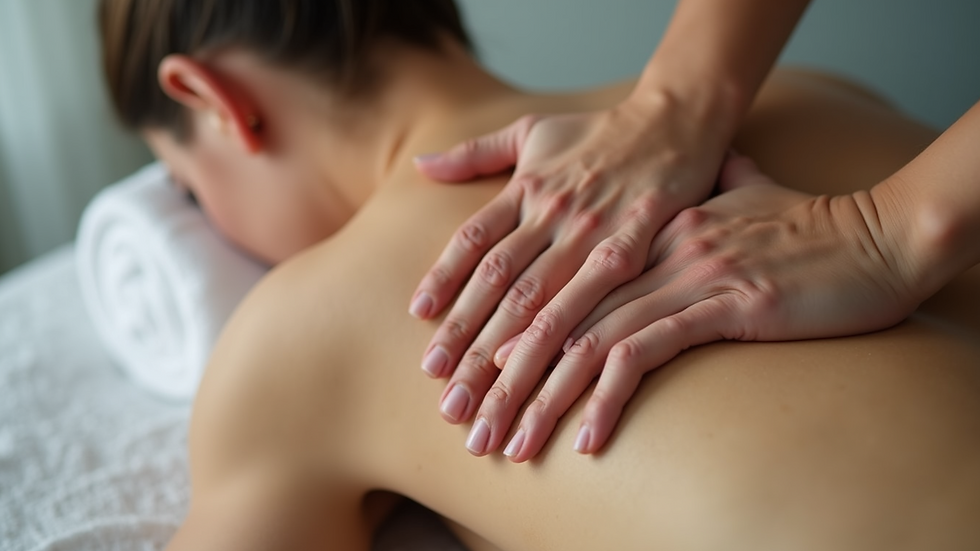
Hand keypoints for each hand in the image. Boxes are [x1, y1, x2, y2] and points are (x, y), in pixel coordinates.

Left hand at [410, 96, 730, 443]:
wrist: (684, 112)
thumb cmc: (606, 129)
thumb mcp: (536, 129)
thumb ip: (476, 153)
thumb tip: (421, 167)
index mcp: (531, 190)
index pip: (476, 245)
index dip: (446, 290)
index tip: (423, 337)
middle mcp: (559, 213)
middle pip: (505, 292)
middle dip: (473, 354)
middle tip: (449, 409)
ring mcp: (605, 235)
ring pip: (551, 316)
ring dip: (520, 377)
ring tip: (497, 429)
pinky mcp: (651, 256)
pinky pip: (620, 325)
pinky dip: (594, 375)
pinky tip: (576, 421)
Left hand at [492, 153, 923, 460]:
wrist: (877, 235)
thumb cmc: (808, 226)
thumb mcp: (740, 203)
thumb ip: (700, 198)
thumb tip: (693, 188)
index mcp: (642, 230)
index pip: (553, 281)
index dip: (504, 327)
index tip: (470, 370)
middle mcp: (650, 250)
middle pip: (553, 315)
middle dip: (502, 376)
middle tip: (465, 421)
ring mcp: (685, 275)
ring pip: (587, 340)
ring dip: (541, 399)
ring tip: (509, 443)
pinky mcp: (725, 305)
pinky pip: (647, 355)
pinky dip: (609, 401)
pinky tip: (587, 441)